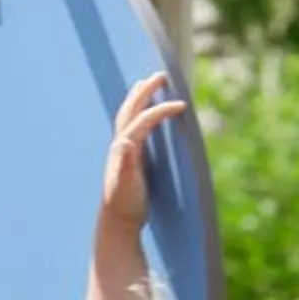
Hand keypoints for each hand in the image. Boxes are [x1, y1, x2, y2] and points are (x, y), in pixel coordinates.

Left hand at [99, 72, 187, 230]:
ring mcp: (122, 151)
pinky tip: (145, 115)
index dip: (162, 111)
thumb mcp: (127, 186)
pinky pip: (133, 127)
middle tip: (160, 76)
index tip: (182, 106)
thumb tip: (124, 141)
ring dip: (138, 98)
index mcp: (123, 149)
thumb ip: (125, 163)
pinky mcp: (127, 159)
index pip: (143, 120)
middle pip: (131, 110)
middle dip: (145, 91)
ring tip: (148, 85)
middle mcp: (120, 145)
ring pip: (129, 116)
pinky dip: (139, 113)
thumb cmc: (125, 206)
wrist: (116, 223)